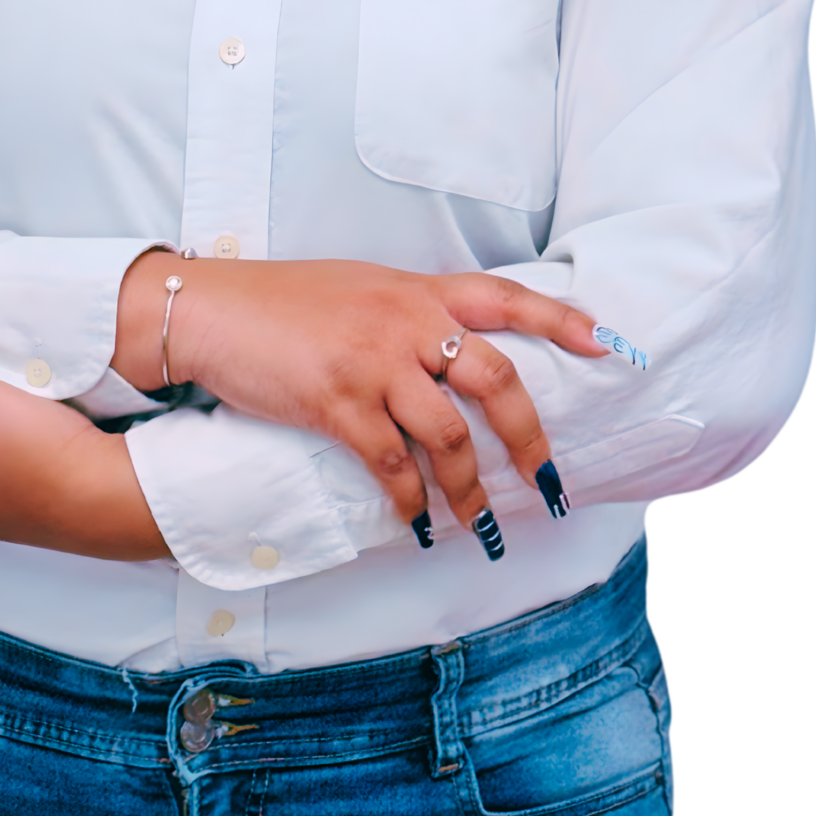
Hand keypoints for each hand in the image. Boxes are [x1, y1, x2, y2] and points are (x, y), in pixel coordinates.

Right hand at [114, 254, 607, 541]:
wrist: (208, 308)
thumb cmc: (280, 300)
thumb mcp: (357, 289)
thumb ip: (407, 313)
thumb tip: (448, 350)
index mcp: (415, 290)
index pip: (505, 297)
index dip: (561, 322)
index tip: (606, 347)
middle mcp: (405, 322)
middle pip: (497, 380)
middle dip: (530, 441)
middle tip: (548, 482)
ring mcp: (373, 363)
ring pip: (450, 436)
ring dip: (470, 492)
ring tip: (480, 525)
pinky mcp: (336, 402)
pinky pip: (392, 465)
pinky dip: (411, 502)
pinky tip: (416, 523)